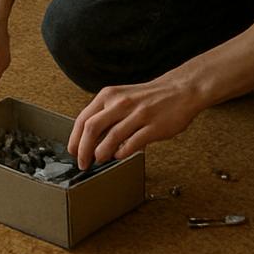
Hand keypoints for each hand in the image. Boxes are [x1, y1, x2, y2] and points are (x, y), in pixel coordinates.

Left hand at [68, 73, 200, 169]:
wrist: (180, 90)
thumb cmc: (148, 97)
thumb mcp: (122, 97)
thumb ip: (106, 114)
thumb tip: (88, 138)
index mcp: (110, 95)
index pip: (84, 118)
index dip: (75, 139)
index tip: (73, 152)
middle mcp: (121, 103)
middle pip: (92, 128)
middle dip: (83, 150)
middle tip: (83, 163)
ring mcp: (137, 114)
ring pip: (111, 138)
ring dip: (101, 154)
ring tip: (99, 161)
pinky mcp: (153, 126)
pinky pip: (132, 143)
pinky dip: (122, 153)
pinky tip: (120, 157)